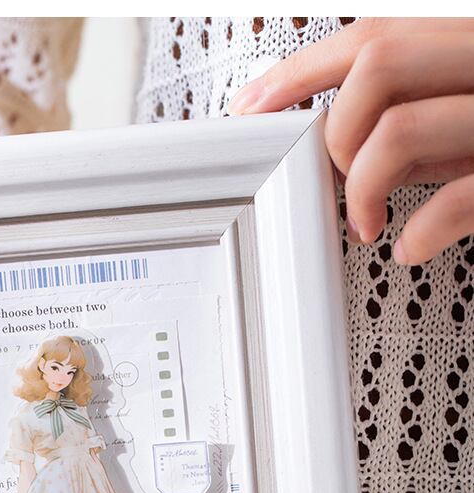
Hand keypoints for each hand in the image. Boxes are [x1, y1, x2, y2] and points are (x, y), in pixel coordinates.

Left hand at [228, 18, 473, 263]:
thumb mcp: (458, 118)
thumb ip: (405, 117)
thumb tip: (332, 146)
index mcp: (468, 43)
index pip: (374, 36)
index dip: (299, 73)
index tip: (250, 107)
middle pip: (378, 66)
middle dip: (337, 132)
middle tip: (336, 178)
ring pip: (400, 131)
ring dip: (364, 189)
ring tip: (368, 223)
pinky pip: (453, 201)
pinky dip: (419, 233)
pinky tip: (410, 246)